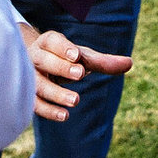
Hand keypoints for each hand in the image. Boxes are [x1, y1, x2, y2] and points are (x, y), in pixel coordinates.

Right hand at [20, 21, 134, 121]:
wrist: (36, 66)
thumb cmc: (64, 59)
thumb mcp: (83, 58)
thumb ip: (103, 62)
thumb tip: (130, 63)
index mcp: (48, 43)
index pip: (52, 41)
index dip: (63, 48)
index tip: (77, 55)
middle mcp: (34, 58)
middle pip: (43, 60)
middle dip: (61, 67)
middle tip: (80, 74)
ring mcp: (28, 77)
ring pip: (37, 84)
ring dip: (55, 93)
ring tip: (76, 100)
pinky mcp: (28, 95)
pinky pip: (34, 103)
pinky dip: (48, 110)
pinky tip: (64, 116)